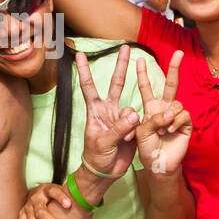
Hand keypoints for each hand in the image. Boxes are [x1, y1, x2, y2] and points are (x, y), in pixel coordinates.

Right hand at [16, 183, 73, 218]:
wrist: (38, 195)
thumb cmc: (54, 197)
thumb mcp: (61, 192)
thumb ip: (70, 197)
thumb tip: (87, 204)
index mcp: (46, 189)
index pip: (53, 192)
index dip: (61, 198)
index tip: (69, 205)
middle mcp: (34, 197)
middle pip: (41, 212)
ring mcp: (26, 207)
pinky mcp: (21, 216)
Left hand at [76, 45, 139, 177]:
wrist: (106, 172)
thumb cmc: (96, 156)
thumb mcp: (103, 142)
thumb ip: (119, 127)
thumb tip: (133, 113)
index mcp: (95, 111)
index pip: (88, 86)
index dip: (84, 70)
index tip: (78, 54)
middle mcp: (108, 110)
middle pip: (116, 83)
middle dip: (121, 65)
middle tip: (125, 47)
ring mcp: (121, 117)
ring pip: (130, 106)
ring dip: (129, 122)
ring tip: (124, 138)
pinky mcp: (133, 126)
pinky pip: (139, 121)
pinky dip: (136, 130)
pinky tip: (130, 140)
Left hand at [134, 51, 191, 175]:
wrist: (156, 165)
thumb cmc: (144, 149)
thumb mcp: (137, 132)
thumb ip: (148, 120)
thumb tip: (166, 113)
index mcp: (148, 108)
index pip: (145, 87)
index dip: (142, 73)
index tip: (139, 58)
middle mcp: (163, 108)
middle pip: (170, 84)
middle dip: (174, 68)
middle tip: (179, 52)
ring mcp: (175, 116)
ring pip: (176, 103)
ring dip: (167, 116)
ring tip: (160, 130)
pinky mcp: (185, 124)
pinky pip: (183, 114)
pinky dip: (175, 122)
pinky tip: (169, 131)